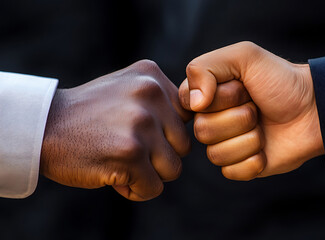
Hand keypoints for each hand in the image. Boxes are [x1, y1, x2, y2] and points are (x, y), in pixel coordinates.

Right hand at [41, 60, 191, 200]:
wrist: (45, 126)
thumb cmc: (90, 114)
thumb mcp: (127, 89)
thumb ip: (161, 101)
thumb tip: (196, 121)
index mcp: (152, 76)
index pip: (186, 118)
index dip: (166, 134)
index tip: (142, 135)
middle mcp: (150, 94)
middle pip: (183, 145)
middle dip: (159, 156)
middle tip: (128, 150)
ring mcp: (141, 123)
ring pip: (173, 168)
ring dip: (149, 174)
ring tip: (121, 162)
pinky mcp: (130, 153)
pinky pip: (153, 187)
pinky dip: (135, 189)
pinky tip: (113, 174)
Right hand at [179, 42, 323, 179]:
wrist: (314, 109)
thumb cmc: (280, 79)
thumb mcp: (244, 56)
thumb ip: (206, 67)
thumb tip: (194, 104)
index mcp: (207, 95)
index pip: (190, 103)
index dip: (219, 98)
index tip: (242, 87)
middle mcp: (211, 120)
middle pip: (202, 131)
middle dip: (238, 117)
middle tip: (257, 107)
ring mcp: (225, 143)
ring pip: (216, 154)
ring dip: (248, 138)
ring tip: (263, 125)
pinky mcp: (239, 165)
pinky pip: (231, 172)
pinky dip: (253, 160)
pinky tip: (266, 147)